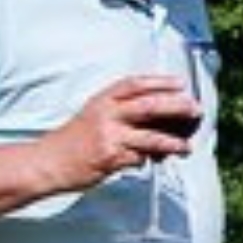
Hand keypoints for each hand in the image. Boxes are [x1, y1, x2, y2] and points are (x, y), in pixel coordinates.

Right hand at [60, 73, 202, 186]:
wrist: (48, 161)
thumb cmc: (73, 140)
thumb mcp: (93, 114)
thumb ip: (119, 111)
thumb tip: (156, 113)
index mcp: (102, 101)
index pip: (134, 84)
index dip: (159, 81)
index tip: (180, 83)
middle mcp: (106, 115)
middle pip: (149, 106)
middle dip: (176, 107)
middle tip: (194, 109)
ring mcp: (109, 136)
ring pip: (151, 137)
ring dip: (173, 142)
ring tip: (186, 147)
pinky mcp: (110, 158)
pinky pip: (140, 158)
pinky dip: (150, 160)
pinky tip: (156, 161)